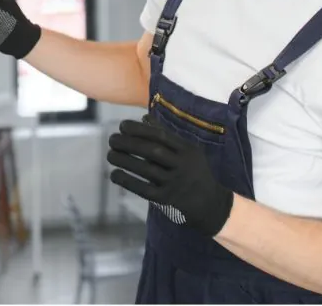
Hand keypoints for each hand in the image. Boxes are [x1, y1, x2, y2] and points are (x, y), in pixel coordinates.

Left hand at [107, 115, 233, 236]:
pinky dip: (127, 181)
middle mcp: (183, 165)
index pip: (161, 135)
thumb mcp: (187, 151)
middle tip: (111, 139)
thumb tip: (143, 118)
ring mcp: (175, 183)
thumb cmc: (194, 171)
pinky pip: (144, 189)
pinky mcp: (167, 199)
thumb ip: (166, 135)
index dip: (139, 129)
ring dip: (124, 160)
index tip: (122, 126)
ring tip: (110, 154)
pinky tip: (114, 174)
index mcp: (187, 150)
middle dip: (129, 143)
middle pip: (153, 151)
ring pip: (146, 169)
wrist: (211, 204)